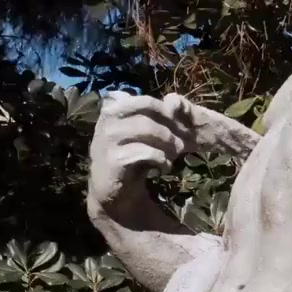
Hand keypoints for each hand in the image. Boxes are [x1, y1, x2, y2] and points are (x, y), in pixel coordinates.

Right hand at [88, 91, 195, 207]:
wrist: (109, 189)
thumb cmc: (127, 154)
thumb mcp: (137, 131)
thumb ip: (152, 115)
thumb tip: (175, 102)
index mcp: (113, 108)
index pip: (147, 102)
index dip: (168, 113)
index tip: (180, 126)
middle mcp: (108, 120)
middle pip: (151, 116)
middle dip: (172, 129)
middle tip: (182, 143)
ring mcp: (109, 138)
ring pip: (150, 131)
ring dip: (169, 144)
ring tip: (174, 155)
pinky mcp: (114, 159)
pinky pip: (147, 152)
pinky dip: (162, 160)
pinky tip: (163, 168)